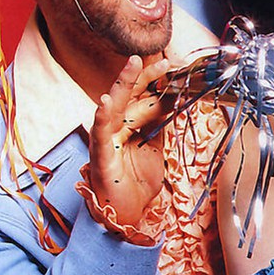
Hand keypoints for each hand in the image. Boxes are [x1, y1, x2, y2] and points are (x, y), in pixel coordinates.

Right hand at [87, 55, 170, 227]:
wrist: (128, 212)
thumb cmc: (137, 179)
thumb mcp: (156, 145)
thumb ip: (160, 122)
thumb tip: (174, 97)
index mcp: (129, 122)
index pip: (142, 94)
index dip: (156, 79)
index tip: (174, 66)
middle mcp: (115, 126)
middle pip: (129, 94)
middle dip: (145, 75)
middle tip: (163, 61)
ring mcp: (106, 138)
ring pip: (114, 106)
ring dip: (123, 84)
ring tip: (133, 65)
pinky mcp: (101, 155)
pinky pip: (99, 133)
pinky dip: (101, 116)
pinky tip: (103, 102)